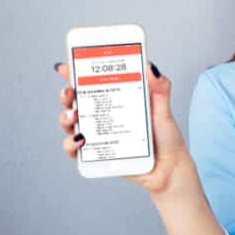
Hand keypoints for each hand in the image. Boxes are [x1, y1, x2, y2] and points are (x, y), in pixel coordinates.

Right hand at [55, 60, 195, 195]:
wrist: (169, 168)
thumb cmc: (166, 138)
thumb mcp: (163, 109)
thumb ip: (160, 88)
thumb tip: (152, 68)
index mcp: (116, 99)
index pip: (91, 82)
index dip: (74, 72)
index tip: (65, 67)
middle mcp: (103, 116)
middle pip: (75, 101)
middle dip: (65, 94)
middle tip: (69, 92)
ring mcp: (98, 135)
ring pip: (70, 124)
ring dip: (64, 118)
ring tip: (74, 116)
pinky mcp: (96, 155)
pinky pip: (74, 150)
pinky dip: (71, 144)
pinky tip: (81, 140)